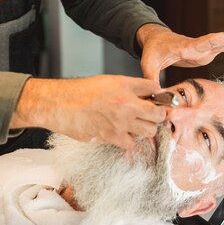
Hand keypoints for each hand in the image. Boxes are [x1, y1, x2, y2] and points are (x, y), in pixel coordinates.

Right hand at [10, 75, 165, 148]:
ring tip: (135, 122)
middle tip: (149, 114)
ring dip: (144, 129)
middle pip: (156, 119)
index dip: (161, 102)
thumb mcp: (113, 80)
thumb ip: (136, 86)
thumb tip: (154, 89)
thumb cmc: (84, 91)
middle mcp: (125, 111)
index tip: (159, 104)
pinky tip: (122, 131)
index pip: (157, 99)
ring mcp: (118, 128)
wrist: (62, 105)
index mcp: (127, 94)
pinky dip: (129, 139)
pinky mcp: (109, 139)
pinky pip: (129, 143)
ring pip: (146, 134)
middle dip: (155, 117)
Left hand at [137, 24, 223, 81]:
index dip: (217, 40)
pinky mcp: (207, 51)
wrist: (156, 39)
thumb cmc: (153, 51)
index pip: (203, 43)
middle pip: (219, 41)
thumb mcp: (148, 64)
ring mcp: (204, 48)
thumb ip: (151, 78)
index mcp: (185, 47)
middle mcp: (198, 45)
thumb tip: (153, 95)